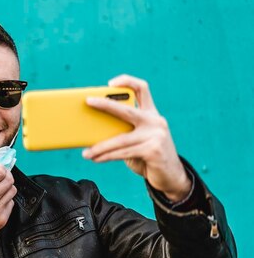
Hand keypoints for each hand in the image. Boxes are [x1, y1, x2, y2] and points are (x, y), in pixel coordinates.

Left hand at [82, 74, 191, 201]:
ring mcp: (156, 135)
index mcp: (151, 114)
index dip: (127, 81)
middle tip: (88, 102)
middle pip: (127, 109)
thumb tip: (92, 131)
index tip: (110, 83)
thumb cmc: (148, 156)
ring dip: (100, 146)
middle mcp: (155, 121)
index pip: (142, 89)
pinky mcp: (153, 150)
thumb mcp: (137, 139)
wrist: (171, 176)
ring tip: (86, 153)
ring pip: (120, 139)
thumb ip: (123, 131)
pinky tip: (96, 158)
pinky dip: (106, 156)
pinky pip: (123, 152)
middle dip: (105, 104)